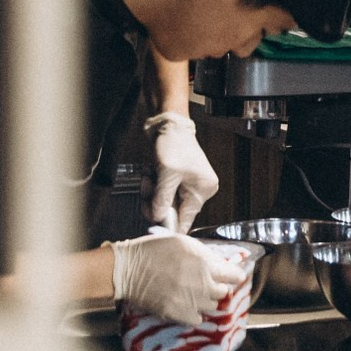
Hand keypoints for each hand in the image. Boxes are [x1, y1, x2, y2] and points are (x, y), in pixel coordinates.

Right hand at [105, 230, 244, 323]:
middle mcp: (202, 284)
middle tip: (205, 283)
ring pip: (212, 306)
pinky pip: (198, 319)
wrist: (128, 269)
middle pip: (224, 292)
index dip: (233, 275)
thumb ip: (205, 254)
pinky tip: (185, 304)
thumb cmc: (153, 251)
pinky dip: (194, 314)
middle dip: (217, 287)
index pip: (234, 275)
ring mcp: (191, 301)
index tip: (231, 276)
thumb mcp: (183, 242)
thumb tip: (221, 263)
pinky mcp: (179, 314)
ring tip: (191, 293)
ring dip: (205, 300)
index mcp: (204, 264)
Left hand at [143, 111, 217, 232]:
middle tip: (148, 187)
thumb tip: (157, 219)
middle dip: (156, 201)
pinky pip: (162, 193)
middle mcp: (199, 190)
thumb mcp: (166, 174)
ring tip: (149, 176)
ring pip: (164, 202)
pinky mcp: (177, 181)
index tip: (153, 226)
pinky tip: (152, 173)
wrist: (169, 124)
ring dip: (152, 192)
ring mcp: (188, 186)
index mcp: (202, 190)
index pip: (186, 220)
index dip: (168, 224)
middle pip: (173, 211)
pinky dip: (154, 186)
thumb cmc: (173, 144)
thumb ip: (162, 200)